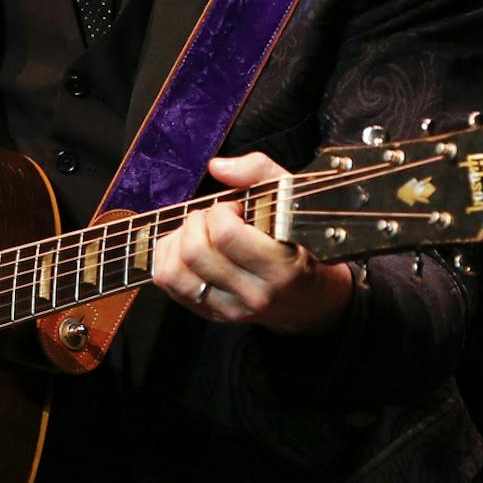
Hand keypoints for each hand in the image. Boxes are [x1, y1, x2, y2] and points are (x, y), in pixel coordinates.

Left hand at [151, 153, 352, 334]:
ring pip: (174, 273)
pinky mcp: (211, 315)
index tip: (235, 208)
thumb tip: (217, 167)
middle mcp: (254, 294)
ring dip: (177, 242)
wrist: (314, 300)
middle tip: (214, 218)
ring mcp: (230, 309)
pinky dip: (168, 259)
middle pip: (195, 253)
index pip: (226, 236)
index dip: (221, 211)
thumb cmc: (305, 244)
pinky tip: (186, 248)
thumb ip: (260, 173)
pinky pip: (169, 285)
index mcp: (283, 267)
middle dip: (197, 222)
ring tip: (198, 233)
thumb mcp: (296, 201)